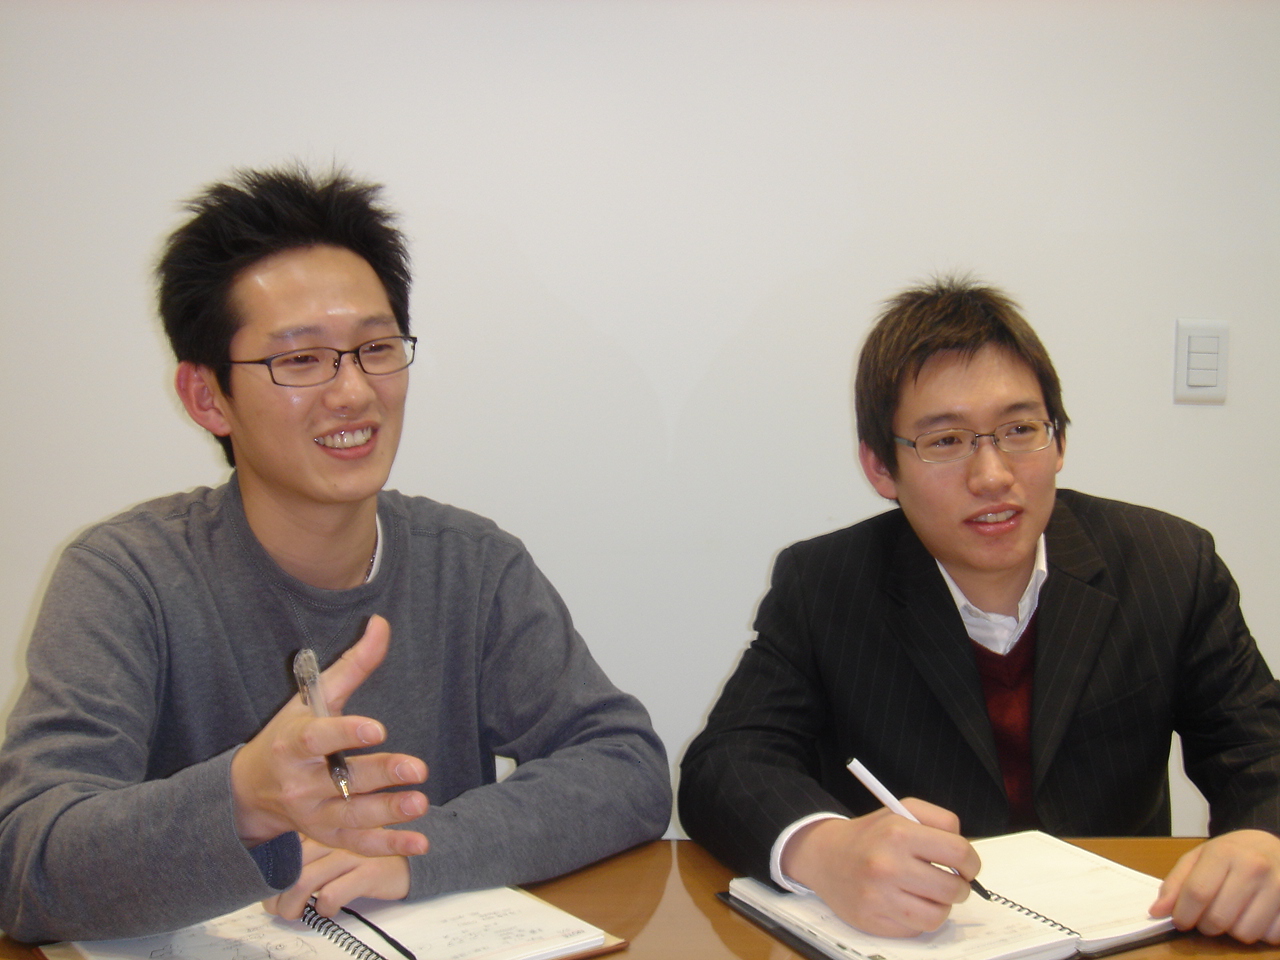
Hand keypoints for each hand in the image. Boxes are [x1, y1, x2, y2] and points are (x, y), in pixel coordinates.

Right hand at [231, 615, 429, 856]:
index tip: (377, 729)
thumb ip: (352, 665)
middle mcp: (299, 782)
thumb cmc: (289, 736)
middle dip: (380, 775)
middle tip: (418, 769)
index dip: (345, 734)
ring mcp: (311, 814)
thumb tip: (381, 624)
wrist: (251, 790)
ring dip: (388, 813)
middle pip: (342, 780)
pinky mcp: (325, 836)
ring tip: (421, 802)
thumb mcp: (312, 699)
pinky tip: (420, 841)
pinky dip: (388, 845)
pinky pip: (358, 844)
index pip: (317, 738)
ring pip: (352, 816)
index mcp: (292, 743)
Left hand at [264, 837, 410, 919]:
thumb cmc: (363, 857)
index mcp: (325, 825)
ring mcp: (352, 852)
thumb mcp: (333, 845)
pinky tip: (328, 910)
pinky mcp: (368, 871)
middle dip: (277, 896)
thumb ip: (309, 851)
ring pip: (305, 881)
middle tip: (278, 910)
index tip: (269, 894)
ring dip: (293, 906)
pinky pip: (332, 894)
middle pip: (291, 866)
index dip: (271, 877)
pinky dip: (324, 909)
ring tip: (297, 914)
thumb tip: (274, 882)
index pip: (285, 849)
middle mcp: (337, 834)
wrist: (408, 860)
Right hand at [780, 799, 978, 936]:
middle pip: (953, 889)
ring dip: (940, 906)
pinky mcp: (872, 920)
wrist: (823, 855)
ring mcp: (878, 897)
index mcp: (898, 833)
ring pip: (938, 916)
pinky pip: (916, 929)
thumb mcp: (901, 810)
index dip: (971, 862)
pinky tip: (907, 903)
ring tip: (929, 894)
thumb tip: (966, 856)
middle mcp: (887, 865)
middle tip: (949, 882)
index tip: (967, 867)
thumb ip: (939, 821)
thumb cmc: (870, 834)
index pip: (959, 853)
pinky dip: (918, 919)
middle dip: (959, 887)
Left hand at [1150, 829, 1279, 943]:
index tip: (1180, 921)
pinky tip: (1254, 915)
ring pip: (1243, 933)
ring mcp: (1278, 887)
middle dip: (1206, 925)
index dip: (1183, 914)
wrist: (1274, 846)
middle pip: (1218, 918)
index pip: (1197, 893)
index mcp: (1225, 852)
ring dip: (1232, 930)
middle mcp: (1254, 868)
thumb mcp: (1199, 858)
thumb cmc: (1233, 853)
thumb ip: (1176, 883)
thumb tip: (1157, 911)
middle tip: (1207, 916)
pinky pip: (1269, 937)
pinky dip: (1258, 933)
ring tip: (1232, 913)